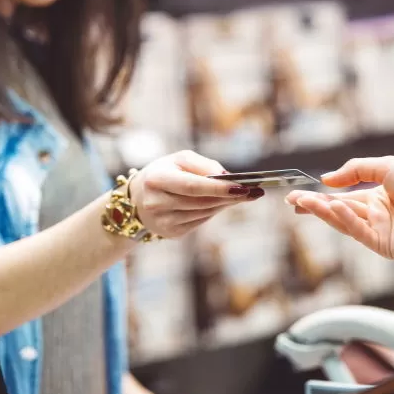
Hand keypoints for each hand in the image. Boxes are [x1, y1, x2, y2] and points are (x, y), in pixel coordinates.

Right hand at [129, 150, 263, 238]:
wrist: (139, 197)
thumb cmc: (165, 172)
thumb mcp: (180, 160)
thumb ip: (203, 165)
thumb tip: (228, 177)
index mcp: (156, 180)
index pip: (193, 186)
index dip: (219, 188)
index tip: (244, 187)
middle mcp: (156, 203)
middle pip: (202, 202)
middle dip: (231, 197)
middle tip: (255, 192)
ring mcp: (162, 222)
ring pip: (205, 213)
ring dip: (226, 204)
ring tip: (244, 195)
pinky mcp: (170, 233)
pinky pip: (200, 221)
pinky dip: (213, 211)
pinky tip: (222, 203)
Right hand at [285, 156, 393, 259]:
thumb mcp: (384, 166)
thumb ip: (354, 170)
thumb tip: (326, 179)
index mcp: (378, 197)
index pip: (342, 198)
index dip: (320, 196)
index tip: (299, 194)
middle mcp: (376, 216)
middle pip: (338, 212)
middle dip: (315, 206)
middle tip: (292, 201)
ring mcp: (379, 232)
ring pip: (345, 222)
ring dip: (324, 212)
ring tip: (305, 202)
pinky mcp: (384, 246)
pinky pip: (359, 231)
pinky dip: (346, 219)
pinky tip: (334, 207)